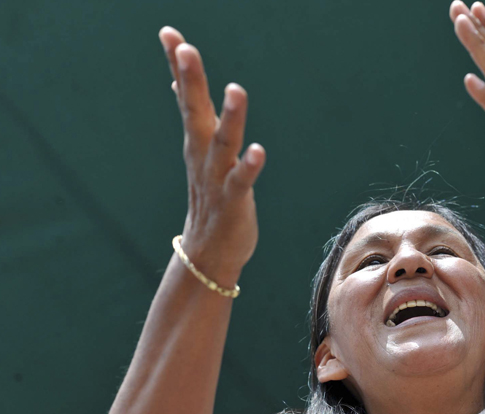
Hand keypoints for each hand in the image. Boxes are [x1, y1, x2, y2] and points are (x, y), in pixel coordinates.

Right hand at [158, 27, 265, 285]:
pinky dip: (249, 166)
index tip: (168, 33)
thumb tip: (177, 85)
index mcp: (197, 142)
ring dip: (229, 117)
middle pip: (195, 112)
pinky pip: (241, 181)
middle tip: (184, 48)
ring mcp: (216, 178)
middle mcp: (203, 155)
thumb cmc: (210, 199)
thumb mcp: (200, 153)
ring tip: (235, 89)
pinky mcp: (234, 201)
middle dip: (191, 80)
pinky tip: (259, 150)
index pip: (186, 97)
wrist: (208, 253)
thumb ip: (194, 118)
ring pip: (223, 142)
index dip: (177, 67)